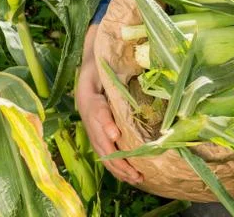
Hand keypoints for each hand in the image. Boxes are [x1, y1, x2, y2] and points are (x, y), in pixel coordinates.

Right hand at [76, 25, 142, 184]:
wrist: (92, 59)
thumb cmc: (104, 57)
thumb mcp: (107, 57)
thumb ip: (120, 63)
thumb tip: (146, 62)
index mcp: (88, 92)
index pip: (94, 110)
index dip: (104, 123)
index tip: (115, 135)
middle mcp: (87, 111)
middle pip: (97, 137)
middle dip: (115, 155)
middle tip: (133, 168)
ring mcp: (92, 123)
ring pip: (101, 149)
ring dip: (118, 165)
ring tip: (137, 177)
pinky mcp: (99, 129)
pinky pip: (105, 149)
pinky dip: (117, 163)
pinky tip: (131, 173)